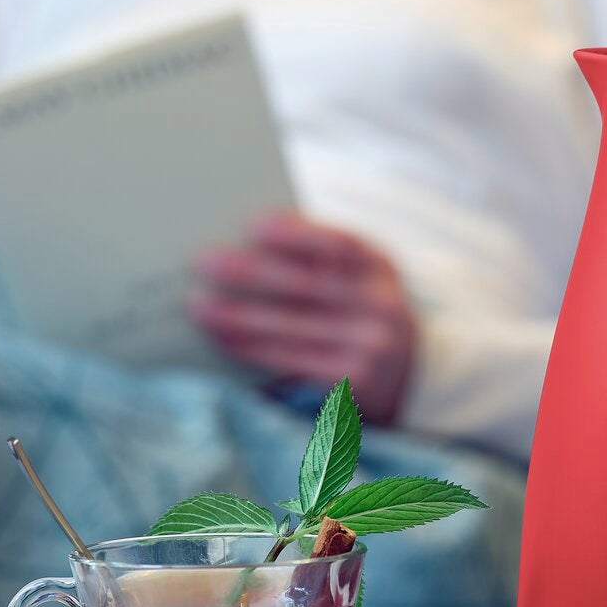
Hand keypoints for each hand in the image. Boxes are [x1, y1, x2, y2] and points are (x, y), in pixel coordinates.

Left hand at [189, 212, 416, 423]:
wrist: (407, 376)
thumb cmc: (360, 314)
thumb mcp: (358, 279)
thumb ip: (321, 259)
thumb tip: (249, 241)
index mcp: (382, 267)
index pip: (341, 243)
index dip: (297, 234)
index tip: (253, 225)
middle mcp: (383, 305)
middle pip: (307, 285)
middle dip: (250, 273)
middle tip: (205, 262)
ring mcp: (372, 347)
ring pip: (292, 326)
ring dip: (238, 316)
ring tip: (199, 306)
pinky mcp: (353, 381)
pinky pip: (291, 360)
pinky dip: (252, 348)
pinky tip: (224, 337)